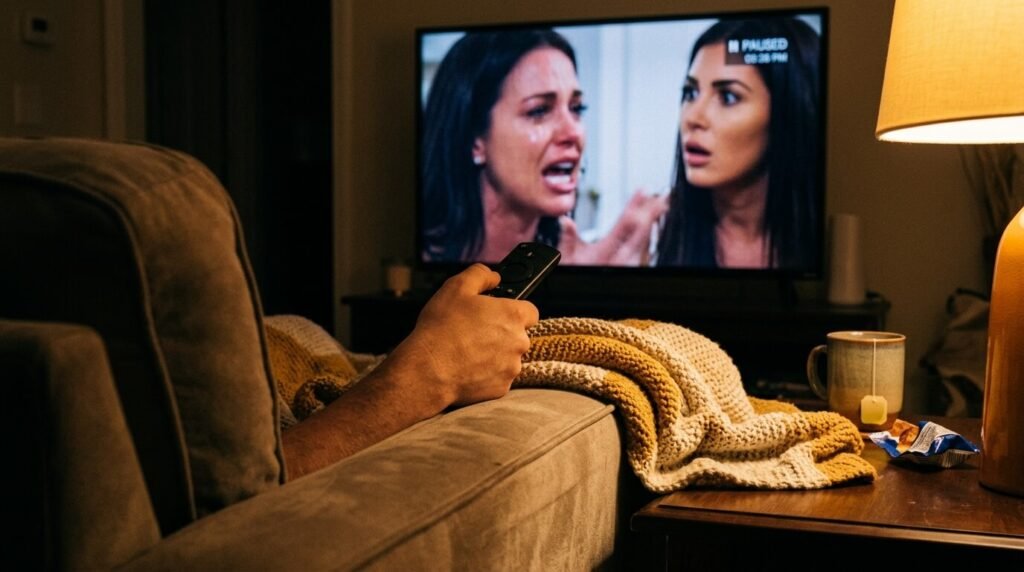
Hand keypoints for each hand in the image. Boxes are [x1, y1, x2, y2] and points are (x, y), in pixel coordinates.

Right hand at [389, 264, 539, 406]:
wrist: (427, 370)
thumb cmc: (441, 329)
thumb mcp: (456, 287)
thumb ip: (480, 275)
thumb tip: (493, 276)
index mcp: (513, 315)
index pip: (530, 311)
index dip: (513, 310)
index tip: (497, 314)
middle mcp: (519, 342)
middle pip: (518, 335)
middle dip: (501, 333)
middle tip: (475, 332)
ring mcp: (512, 367)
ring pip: (509, 357)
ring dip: (494, 354)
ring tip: (467, 351)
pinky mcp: (502, 387)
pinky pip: (498, 377)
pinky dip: (487, 373)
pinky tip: (467, 368)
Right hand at [559, 189, 668, 265]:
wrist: (582, 296)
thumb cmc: (576, 273)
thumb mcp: (567, 258)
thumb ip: (568, 240)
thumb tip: (566, 221)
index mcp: (604, 252)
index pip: (623, 224)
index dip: (635, 205)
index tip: (643, 191)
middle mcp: (619, 258)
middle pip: (640, 231)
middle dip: (651, 211)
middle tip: (663, 195)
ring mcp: (626, 264)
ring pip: (644, 239)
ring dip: (652, 221)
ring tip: (661, 205)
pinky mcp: (629, 267)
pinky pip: (642, 247)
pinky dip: (647, 233)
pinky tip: (651, 225)